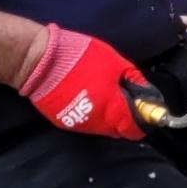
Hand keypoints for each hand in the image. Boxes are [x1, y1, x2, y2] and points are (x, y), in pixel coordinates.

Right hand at [19, 24, 161, 140]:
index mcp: (112, 111)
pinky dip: (91, 111)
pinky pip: (86, 121)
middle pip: (119, 129)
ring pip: (102, 126)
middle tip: (125, 92)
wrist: (39, 61)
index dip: (144, 118)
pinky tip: (87, 93)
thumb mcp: (115, 62)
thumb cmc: (80, 58)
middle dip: (126, 114)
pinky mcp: (62, 121)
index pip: (136, 129)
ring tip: (104, 90)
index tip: (145, 106)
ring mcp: (77, 125)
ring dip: (108, 113)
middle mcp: (96, 124)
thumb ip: (134, 80)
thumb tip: (147, 93)